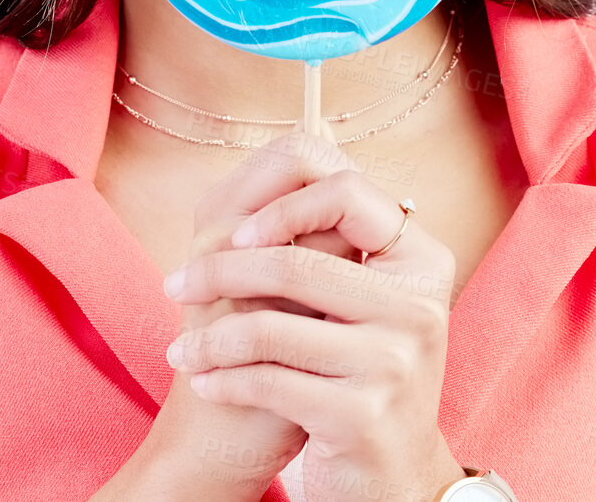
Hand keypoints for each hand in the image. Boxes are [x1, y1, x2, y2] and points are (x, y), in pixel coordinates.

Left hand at [161, 130, 465, 501]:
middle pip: (295, 259)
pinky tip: (207, 381)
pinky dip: (224, 380)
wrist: (390, 478)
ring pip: (270, 327)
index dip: (281, 202)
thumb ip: (332, 227)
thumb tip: (307, 128)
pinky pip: (270, 382)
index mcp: (419, 258)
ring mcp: (397, 361)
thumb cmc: (357, 370)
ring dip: (208, 340)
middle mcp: (419, 303)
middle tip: (176, 284)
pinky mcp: (366, 415)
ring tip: (182, 350)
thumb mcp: (357, 295)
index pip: (346, 189)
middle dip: (218, 274)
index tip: (232, 232)